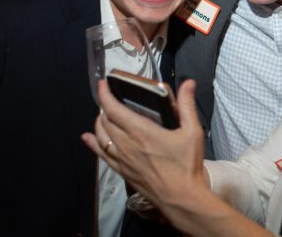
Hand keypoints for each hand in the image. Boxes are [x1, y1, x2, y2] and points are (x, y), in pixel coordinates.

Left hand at [81, 79, 207, 208]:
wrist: (181, 197)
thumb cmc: (186, 166)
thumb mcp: (192, 131)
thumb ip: (187, 105)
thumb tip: (188, 84)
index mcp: (142, 132)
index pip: (114, 108)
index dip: (105, 94)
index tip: (103, 84)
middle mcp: (127, 144)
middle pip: (104, 120)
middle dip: (105, 106)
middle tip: (112, 99)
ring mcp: (122, 159)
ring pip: (100, 136)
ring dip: (99, 122)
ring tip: (104, 115)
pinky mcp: (122, 170)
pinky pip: (101, 154)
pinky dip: (93, 143)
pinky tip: (89, 138)